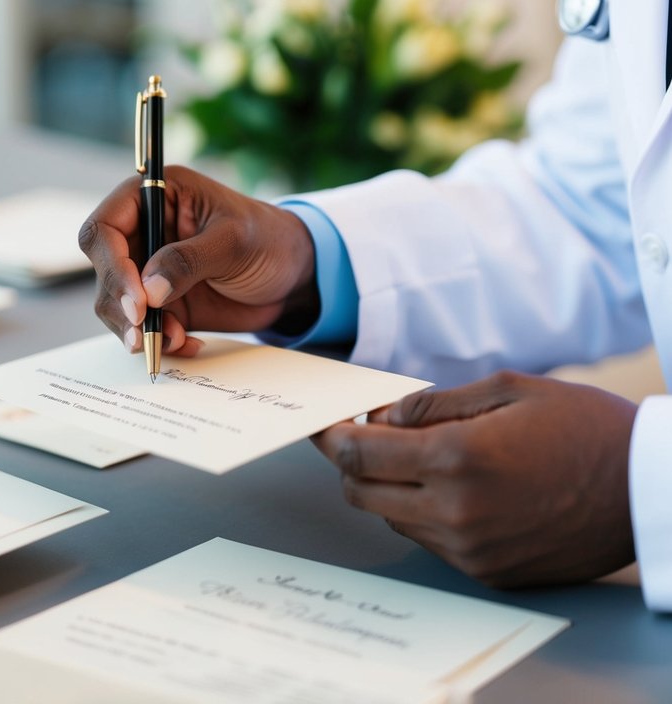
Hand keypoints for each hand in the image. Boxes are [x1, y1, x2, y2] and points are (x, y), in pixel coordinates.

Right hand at [79, 165, 317, 356]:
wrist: (294, 274)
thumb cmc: (268, 238)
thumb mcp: (233, 241)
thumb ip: (189, 260)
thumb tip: (148, 290)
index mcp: (156, 197)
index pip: (105, 227)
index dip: (112, 265)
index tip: (138, 301)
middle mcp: (144, 231)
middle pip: (104, 269)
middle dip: (120, 305)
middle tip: (145, 333)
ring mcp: (149, 269)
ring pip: (115, 305)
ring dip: (138, 329)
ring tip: (176, 339)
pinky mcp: (160, 303)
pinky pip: (141, 328)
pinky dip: (158, 342)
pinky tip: (188, 344)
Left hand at [313, 371, 636, 587]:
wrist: (642, 487)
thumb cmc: (581, 426)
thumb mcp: (506, 389)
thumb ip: (435, 403)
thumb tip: (385, 417)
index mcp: (458, 459)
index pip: (360, 454)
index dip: (331, 436)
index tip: (321, 424)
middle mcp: (456, 512)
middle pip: (362, 493)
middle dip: (351, 462)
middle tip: (360, 435)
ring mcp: (471, 550)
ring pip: (393, 517)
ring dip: (387, 486)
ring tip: (414, 454)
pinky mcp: (488, 571)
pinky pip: (429, 539)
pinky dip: (421, 510)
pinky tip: (447, 484)